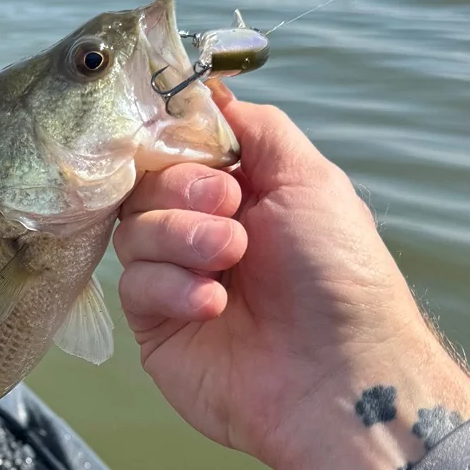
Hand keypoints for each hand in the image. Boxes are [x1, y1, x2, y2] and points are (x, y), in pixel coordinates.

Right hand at [115, 90, 469, 469]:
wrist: (335, 376)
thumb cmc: (337, 277)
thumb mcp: (311, 178)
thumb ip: (255, 128)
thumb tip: (206, 93)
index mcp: (243, 193)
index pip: (179, 148)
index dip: (179, 143)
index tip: (202, 153)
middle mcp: (204, 231)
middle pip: (146, 183)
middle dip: (183, 190)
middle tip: (229, 212)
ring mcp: (176, 278)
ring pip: (132, 231)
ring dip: (181, 237)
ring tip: (230, 260)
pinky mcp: (155, 326)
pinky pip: (132, 284)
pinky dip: (171, 286)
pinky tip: (213, 306)